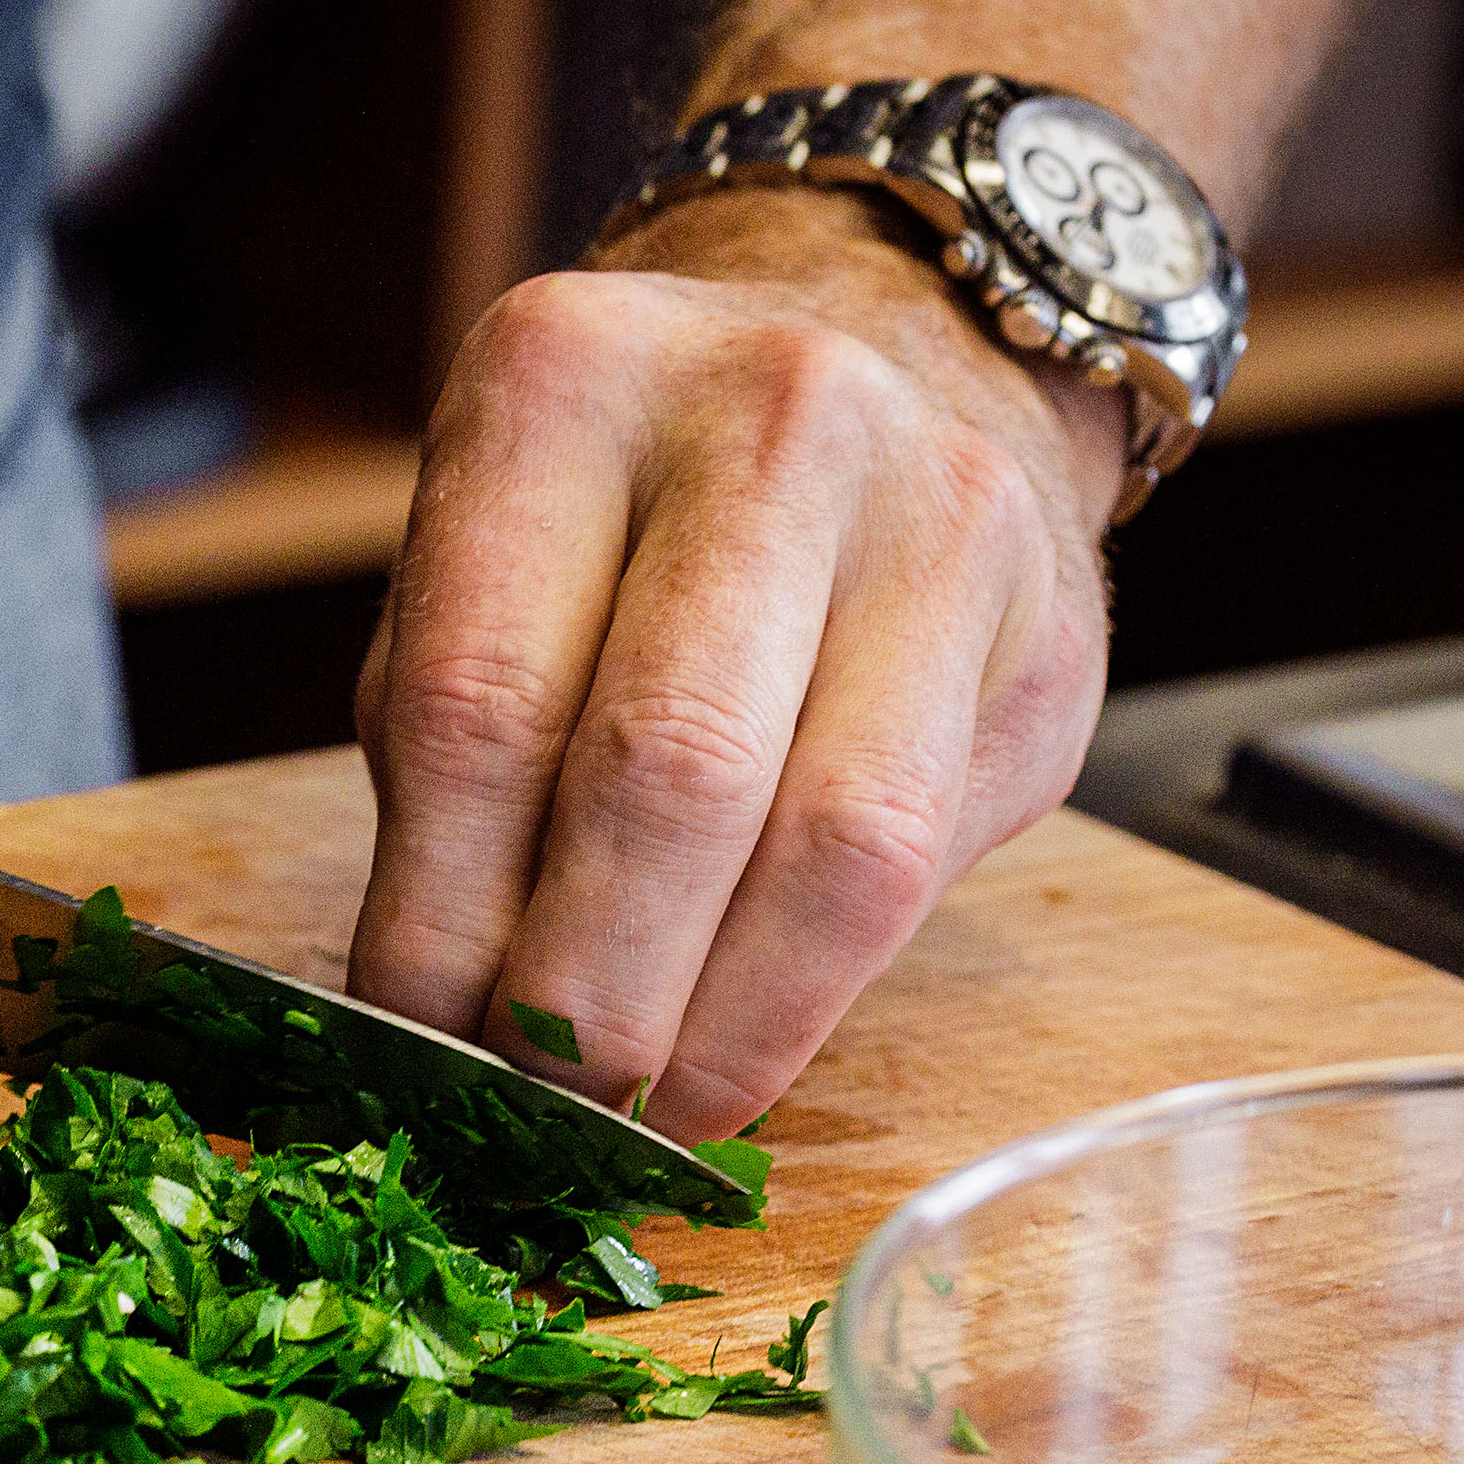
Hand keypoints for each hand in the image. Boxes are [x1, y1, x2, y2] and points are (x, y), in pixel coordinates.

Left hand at [345, 187, 1121, 1139]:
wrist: (890, 351)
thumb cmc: (632, 510)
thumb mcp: (491, 571)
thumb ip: (450, 760)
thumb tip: (428, 1021)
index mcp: (568, 385)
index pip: (483, 706)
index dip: (441, 923)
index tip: (415, 1042)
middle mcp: (774, 417)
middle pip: (671, 774)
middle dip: (587, 994)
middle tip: (532, 1102)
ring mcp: (940, 517)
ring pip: (834, 848)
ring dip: (718, 1028)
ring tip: (638, 1111)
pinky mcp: (1047, 639)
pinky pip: (925, 871)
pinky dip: (811, 996)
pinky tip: (737, 1045)